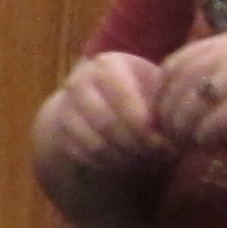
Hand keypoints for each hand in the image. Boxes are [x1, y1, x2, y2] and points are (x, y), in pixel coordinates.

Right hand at [46, 49, 174, 176]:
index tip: (164, 142)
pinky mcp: (60, 131)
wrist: (106, 97)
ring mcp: (65, 107)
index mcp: (107, 65)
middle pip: (106, 124)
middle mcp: (79, 82)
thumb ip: (163, 102)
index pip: (124, 100)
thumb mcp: (158, 86)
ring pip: (94, 144)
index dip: (145, 126)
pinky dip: (106, 163)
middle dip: (135, 145)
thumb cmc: (144, 90)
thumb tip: (166, 129)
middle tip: (157, 155)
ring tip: (144, 158)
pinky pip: (83, 155)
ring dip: (122, 157)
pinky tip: (125, 160)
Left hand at [156, 32, 226, 154]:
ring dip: (184, 131)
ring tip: (192, 143)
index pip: (175, 65)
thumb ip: (213, 75)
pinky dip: (204, 138)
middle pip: (176, 88)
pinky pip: (208, 126)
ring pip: (188, 108)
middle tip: (175, 137)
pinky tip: (210, 144)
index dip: (164, 93)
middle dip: (170, 116)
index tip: (167, 114)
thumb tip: (166, 102)